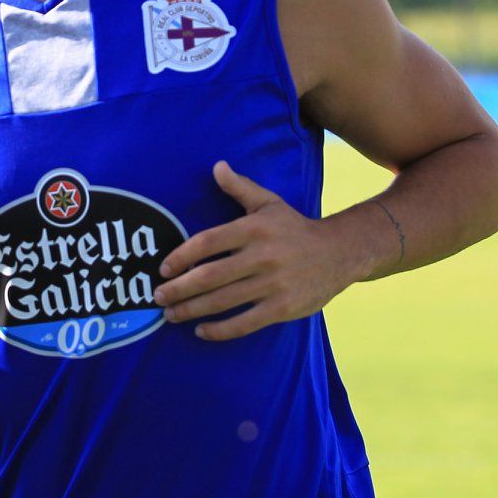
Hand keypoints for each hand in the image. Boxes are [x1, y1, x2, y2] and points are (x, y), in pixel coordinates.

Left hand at [153, 161, 377, 340]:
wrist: (340, 252)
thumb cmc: (295, 227)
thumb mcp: (269, 203)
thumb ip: (240, 187)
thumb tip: (216, 166)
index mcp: (253, 229)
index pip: (207, 242)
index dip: (181, 256)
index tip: (163, 269)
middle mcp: (262, 256)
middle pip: (210, 276)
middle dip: (179, 289)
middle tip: (157, 297)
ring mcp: (273, 284)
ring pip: (223, 301)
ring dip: (191, 310)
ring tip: (170, 315)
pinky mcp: (283, 308)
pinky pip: (245, 323)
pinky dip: (220, 330)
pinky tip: (200, 331)